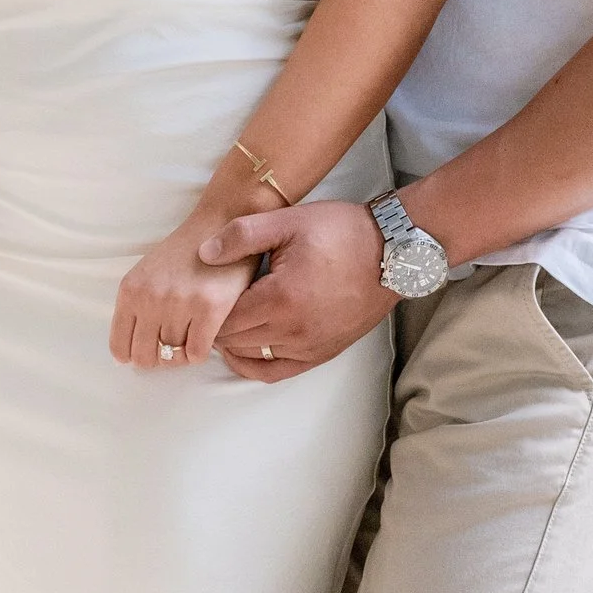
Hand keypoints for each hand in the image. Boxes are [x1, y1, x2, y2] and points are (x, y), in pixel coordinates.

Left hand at [110, 218, 255, 370]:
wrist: (222, 223)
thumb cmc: (186, 252)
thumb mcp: (147, 274)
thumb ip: (136, 308)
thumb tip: (127, 355)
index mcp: (130, 290)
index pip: (120, 348)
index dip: (134, 356)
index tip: (149, 351)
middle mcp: (151, 298)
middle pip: (145, 359)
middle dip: (158, 358)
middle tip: (173, 346)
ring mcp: (180, 304)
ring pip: (172, 358)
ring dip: (182, 354)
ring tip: (191, 337)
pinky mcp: (210, 308)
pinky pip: (197, 354)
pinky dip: (200, 352)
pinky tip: (206, 336)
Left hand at [207, 200, 391, 379]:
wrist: (393, 252)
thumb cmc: (342, 232)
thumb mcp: (289, 220)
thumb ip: (241, 235)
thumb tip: (204, 254)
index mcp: (280, 299)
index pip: (224, 321)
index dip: (205, 311)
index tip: (199, 296)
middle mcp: (293, 331)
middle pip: (235, 342)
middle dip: (215, 327)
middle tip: (204, 310)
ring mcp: (310, 346)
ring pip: (253, 359)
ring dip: (234, 344)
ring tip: (224, 324)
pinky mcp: (323, 353)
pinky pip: (278, 371)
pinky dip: (256, 364)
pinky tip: (246, 351)